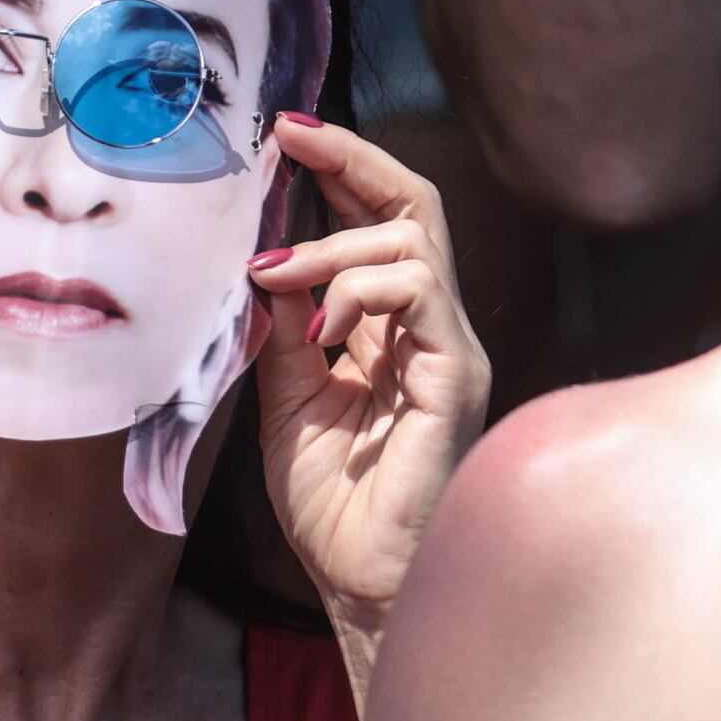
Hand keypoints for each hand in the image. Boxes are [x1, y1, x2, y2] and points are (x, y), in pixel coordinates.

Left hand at [254, 117, 489, 666]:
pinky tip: (322, 324)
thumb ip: (284, 330)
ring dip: (332, 244)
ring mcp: (447, 349)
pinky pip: (419, 292)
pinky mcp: (455, 376)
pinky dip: (362, 288)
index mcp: (390, 329)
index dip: (338, 173)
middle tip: (290, 136)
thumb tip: (265, 260)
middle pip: (414, 207)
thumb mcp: (288, 399)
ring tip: (276, 275)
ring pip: (410, 241)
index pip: (378, 224)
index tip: (285, 137)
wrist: (363, 584)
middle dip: (352, 160)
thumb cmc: (334, 507)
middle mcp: (428, 328)